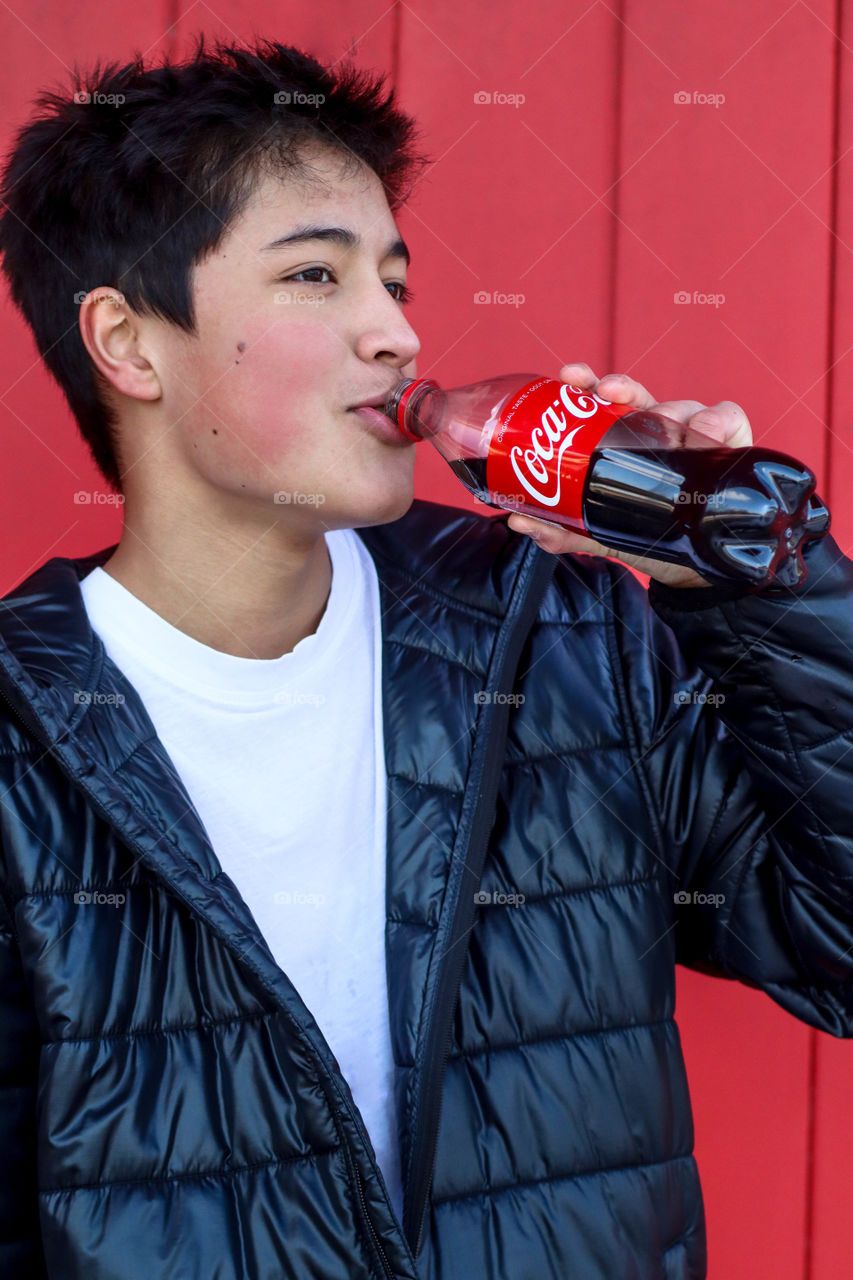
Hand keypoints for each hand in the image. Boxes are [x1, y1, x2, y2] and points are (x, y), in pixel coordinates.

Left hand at [506, 362, 753, 587]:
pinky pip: (726, 417)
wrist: (699, 568)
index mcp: (621, 440)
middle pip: (636, 395)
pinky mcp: (730, 442)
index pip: (601, 402)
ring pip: (680, 405)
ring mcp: (692, 433)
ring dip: (668, 410)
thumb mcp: (603, 532)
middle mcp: (654, 429)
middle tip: (606, 391)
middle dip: (620, 386)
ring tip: (663, 424)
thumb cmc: (649, 535)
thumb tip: (518, 522)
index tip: (567, 376)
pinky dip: (715, 421)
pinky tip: (706, 436)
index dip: (586, 383)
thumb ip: (564, 530)